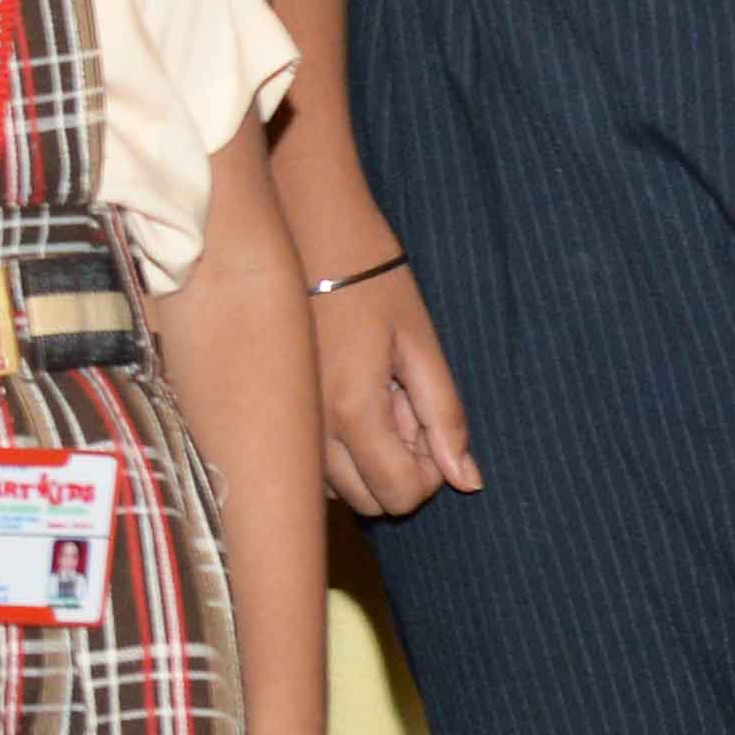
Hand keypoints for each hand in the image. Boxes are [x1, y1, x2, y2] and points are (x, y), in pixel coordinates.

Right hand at [301, 215, 480, 517]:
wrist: (302, 232)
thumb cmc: (371, 280)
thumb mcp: (421, 344)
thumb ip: (445, 416)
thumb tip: (467, 480)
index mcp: (353, 410)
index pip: (402, 493)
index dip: (432, 472)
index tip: (430, 423)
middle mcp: (310, 428)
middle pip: (369, 502)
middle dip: (399, 469)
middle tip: (404, 408)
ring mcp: (283, 423)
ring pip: (336, 490)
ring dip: (365, 461)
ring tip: (373, 397)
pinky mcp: (267, 411)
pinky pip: (307, 465)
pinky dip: (334, 450)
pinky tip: (342, 398)